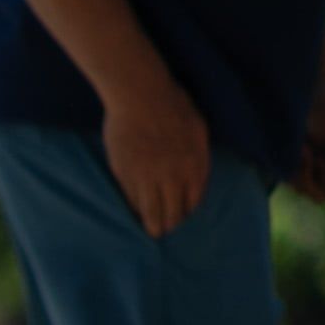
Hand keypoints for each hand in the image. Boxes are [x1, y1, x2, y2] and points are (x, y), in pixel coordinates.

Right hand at [101, 75, 211, 236]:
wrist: (140, 92)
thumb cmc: (171, 103)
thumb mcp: (198, 127)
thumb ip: (199, 154)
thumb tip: (195, 176)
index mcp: (194, 164)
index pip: (193, 201)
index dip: (187, 212)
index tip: (182, 217)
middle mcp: (172, 175)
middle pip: (173, 213)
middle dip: (170, 225)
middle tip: (165, 231)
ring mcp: (147, 176)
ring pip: (151, 212)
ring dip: (151, 225)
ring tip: (150, 231)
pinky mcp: (125, 173)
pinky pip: (131, 199)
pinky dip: (134, 208)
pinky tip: (134, 211)